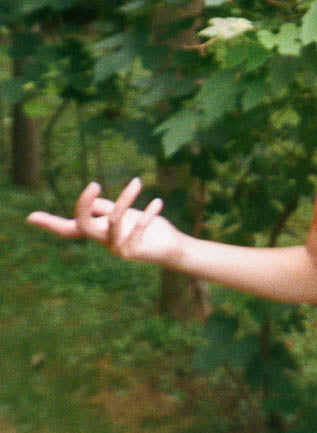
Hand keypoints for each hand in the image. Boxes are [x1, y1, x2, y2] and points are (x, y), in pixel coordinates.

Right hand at [27, 179, 184, 266]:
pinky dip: (147, 214)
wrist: (170, 248)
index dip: (49, 223)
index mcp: (96, 231)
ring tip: (137, 182)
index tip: (30, 217)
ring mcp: (117, 248)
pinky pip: (137, 228)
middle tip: (94, 183)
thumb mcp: (121, 215)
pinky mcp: (134, 251)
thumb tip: (90, 201)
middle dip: (84, 205)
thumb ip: (104, 208)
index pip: (68, 228)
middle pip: (82, 225)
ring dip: (125, 199)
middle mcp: (102, 242)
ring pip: (113, 220)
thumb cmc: (144, 227)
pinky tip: (157, 202)